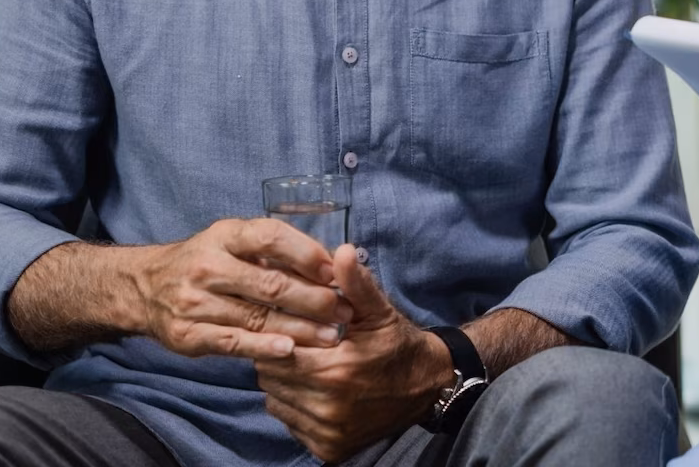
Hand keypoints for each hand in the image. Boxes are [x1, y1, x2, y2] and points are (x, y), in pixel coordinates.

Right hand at [127, 218, 350, 360]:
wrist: (144, 287)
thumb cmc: (206, 261)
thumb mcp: (234, 241)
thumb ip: (276, 250)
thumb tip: (333, 262)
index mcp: (225, 236)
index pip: (271, 238)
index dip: (307, 254)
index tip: (337, 271)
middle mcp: (207, 266)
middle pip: (271, 284)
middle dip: (315, 299)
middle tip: (345, 311)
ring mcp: (194, 302)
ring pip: (257, 317)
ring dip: (300, 328)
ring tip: (332, 336)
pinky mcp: (188, 334)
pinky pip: (233, 342)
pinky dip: (263, 346)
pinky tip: (290, 350)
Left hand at [257, 244, 449, 463]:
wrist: (428, 387)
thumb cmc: (397, 344)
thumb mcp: (378, 311)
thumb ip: (355, 283)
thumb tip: (341, 251)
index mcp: (336, 370)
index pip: (277, 352)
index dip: (281, 337)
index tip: (292, 329)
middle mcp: (328, 406)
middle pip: (271, 377)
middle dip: (279, 358)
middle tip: (300, 346)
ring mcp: (326, 431)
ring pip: (275, 401)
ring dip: (284, 384)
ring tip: (307, 368)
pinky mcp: (327, 449)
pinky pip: (290, 424)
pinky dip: (295, 407)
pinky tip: (315, 392)